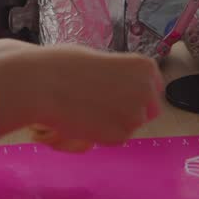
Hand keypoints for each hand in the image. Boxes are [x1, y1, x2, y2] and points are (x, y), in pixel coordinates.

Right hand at [0, 45, 162, 150]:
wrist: (44, 84)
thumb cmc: (66, 64)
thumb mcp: (100, 61)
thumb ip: (119, 75)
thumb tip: (121, 88)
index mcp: (143, 66)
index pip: (154, 84)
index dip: (136, 88)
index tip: (120, 89)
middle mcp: (146, 90)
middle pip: (148, 107)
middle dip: (131, 107)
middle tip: (104, 103)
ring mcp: (135, 115)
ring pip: (131, 124)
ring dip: (116, 121)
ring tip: (89, 109)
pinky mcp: (120, 136)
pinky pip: (117, 137)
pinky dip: (105, 133)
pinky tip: (85, 120)